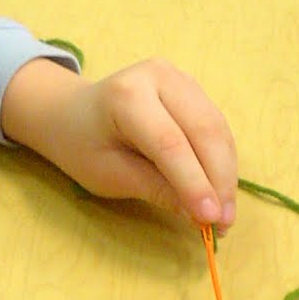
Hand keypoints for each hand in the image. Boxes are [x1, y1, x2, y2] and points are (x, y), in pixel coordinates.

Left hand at [1, 56, 237, 228]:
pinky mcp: (192, 88)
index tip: (210, 219)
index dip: (194, 182)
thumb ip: (155, 189)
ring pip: (217, 129)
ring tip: (226, 215)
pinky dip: (223, 161)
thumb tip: (200, 214)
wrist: (71, 113)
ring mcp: (179, 78)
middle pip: (203, 131)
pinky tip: (222, 191)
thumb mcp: (109, 174)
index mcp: (126, 95)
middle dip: (219, 180)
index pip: (169, 143)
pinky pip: (217, 127)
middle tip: (224, 223)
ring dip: (227, 174)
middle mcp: (158, 76)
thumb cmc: (82, 145)